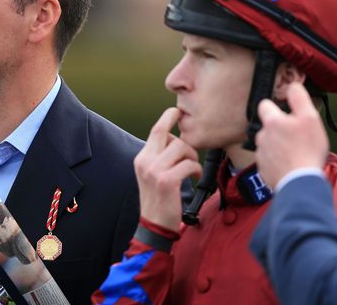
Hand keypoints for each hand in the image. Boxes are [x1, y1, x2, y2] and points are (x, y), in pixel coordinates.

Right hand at [134, 108, 200, 230]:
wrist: (154, 225)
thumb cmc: (159, 199)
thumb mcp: (153, 174)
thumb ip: (160, 157)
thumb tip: (177, 140)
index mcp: (142, 158)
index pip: (156, 130)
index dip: (168, 117)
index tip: (177, 112)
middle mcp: (145, 161)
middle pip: (167, 133)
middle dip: (185, 139)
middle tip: (192, 151)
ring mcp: (154, 171)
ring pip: (181, 147)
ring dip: (192, 157)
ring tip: (192, 168)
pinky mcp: (166, 181)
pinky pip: (188, 164)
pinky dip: (195, 169)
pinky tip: (193, 177)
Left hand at [255, 83, 328, 188]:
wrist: (300, 182)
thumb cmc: (307, 149)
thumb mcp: (309, 118)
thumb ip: (299, 98)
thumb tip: (292, 86)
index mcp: (271, 121)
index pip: (264, 104)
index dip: (276, 106)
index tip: (288, 113)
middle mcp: (261, 136)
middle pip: (268, 126)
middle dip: (279, 128)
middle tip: (296, 136)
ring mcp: (261, 154)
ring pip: (268, 143)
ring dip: (278, 145)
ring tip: (295, 152)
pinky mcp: (263, 169)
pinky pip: (269, 160)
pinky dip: (277, 161)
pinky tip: (290, 164)